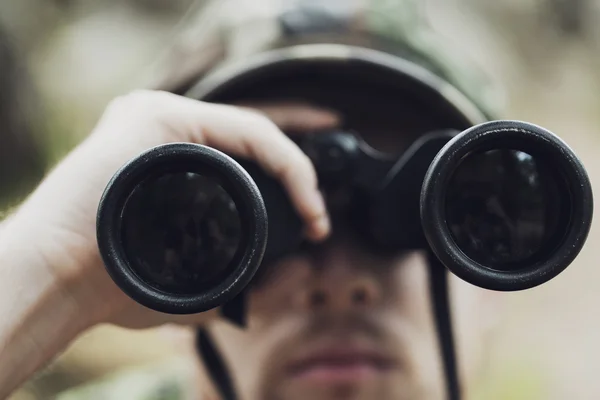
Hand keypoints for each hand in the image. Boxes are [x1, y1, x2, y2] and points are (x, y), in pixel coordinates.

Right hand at [4, 90, 339, 329]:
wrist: (58, 281)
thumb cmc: (116, 285)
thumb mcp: (195, 281)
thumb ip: (246, 282)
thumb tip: (301, 272)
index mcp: (170, 161)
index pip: (244, 157)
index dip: (291, 180)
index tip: (315, 221)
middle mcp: (166, 132)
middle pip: (252, 145)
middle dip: (297, 177)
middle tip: (318, 219)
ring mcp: (159, 117)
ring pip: (253, 134)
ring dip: (295, 171)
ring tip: (313, 211)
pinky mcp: (158, 115)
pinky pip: (244, 130)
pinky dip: (281, 156)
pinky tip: (299, 186)